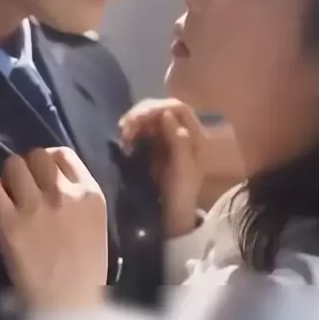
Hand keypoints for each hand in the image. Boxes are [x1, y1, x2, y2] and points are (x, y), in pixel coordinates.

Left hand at [0, 148, 107, 310]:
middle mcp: (62, 192)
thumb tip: (54, 181)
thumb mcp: (96, 223)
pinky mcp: (8, 222)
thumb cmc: (87, 269)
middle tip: (23, 183)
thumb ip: (79, 198)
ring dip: (8, 175)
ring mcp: (34, 206)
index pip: (63, 154)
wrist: (68, 305)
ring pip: (13, 165)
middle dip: (28, 166)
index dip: (49, 160)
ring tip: (6, 190)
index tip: (42, 173)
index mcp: (90, 193)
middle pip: (37, 155)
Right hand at [119, 99, 204, 237]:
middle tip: (125, 127)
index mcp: (195, 134)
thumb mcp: (183, 167)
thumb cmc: (182, 191)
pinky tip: (124, 140)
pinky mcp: (153, 143)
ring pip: (148, 116)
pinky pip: (140, 128)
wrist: (173, 211)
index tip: (142, 118)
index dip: (159, 107)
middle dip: (141, 114)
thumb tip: (166, 113)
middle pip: (160, 109)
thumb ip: (178, 140)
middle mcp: (182, 130)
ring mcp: (166, 136)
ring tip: (123, 134)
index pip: (178, 108)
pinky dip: (131, 130)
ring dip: (133, 121)